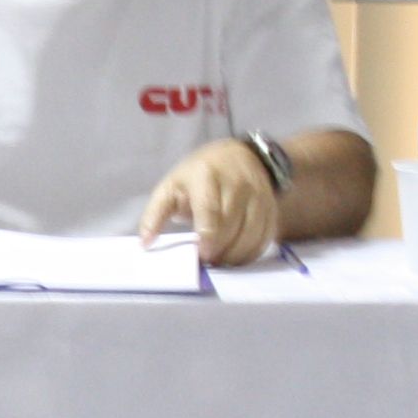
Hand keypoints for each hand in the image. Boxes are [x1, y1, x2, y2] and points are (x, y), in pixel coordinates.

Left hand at [140, 138, 278, 264]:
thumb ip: (156, 214)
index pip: (210, 211)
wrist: (239, 156)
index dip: (207, 238)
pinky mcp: (271, 208)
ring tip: (218, 262)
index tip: (199, 255)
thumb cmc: (197, 175)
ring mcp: (259, 196)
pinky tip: (235, 257)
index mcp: (207, 176)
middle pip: (232, 227)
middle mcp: (238, 184)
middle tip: (205, 262)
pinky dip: (250, 254)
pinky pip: (264, 238)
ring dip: (234, 256)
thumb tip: (145, 244)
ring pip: (251, 236)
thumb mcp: (171, 186)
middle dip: (218, 251)